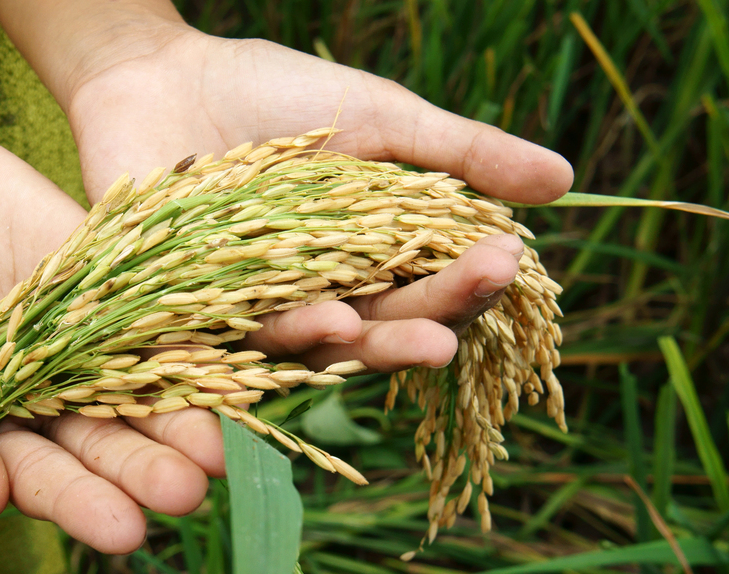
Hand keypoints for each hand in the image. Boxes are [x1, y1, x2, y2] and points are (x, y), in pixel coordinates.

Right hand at [0, 127, 216, 551]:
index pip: (45, 477)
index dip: (82, 504)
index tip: (124, 532)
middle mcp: (56, 393)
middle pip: (110, 440)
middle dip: (148, 469)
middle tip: (188, 493)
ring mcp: (93, 339)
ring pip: (146, 385)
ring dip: (185, 416)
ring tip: (222, 446)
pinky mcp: (119, 285)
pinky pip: (160, 312)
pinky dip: (195, 334)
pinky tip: (233, 359)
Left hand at [61, 27, 568, 379]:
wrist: (163, 74)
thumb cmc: (274, 92)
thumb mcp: (382, 118)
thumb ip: (462, 154)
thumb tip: (565, 185)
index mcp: (368, 256)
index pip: (429, 287)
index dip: (468, 280)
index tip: (508, 257)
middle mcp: (320, 293)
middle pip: (385, 326)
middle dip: (434, 317)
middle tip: (479, 302)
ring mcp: (260, 308)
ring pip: (323, 344)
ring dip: (374, 344)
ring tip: (425, 338)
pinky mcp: (198, 314)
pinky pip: (244, 337)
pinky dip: (287, 333)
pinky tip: (329, 321)